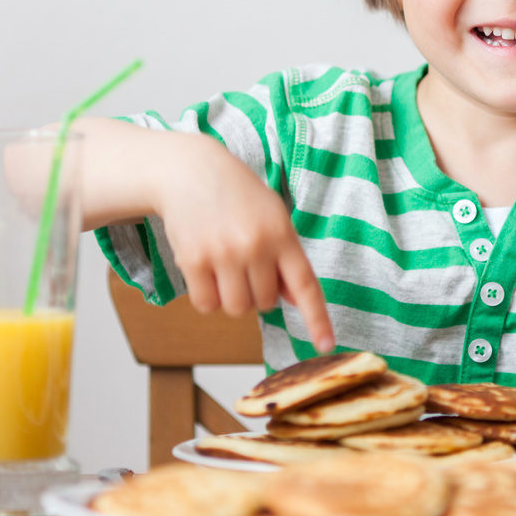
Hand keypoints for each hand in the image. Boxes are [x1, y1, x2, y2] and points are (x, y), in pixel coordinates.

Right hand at [159, 148, 335, 353]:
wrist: (190, 170)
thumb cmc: (236, 195)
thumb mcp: (272, 216)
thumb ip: (285, 257)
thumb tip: (293, 299)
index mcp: (282, 234)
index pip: (305, 286)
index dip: (317, 319)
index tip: (326, 345)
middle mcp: (256, 246)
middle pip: (264, 304)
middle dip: (256, 292)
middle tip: (244, 263)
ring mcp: (224, 254)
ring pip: (236, 309)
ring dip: (231, 297)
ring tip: (225, 266)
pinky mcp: (193, 261)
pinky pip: (206, 305)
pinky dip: (206, 296)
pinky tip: (205, 268)